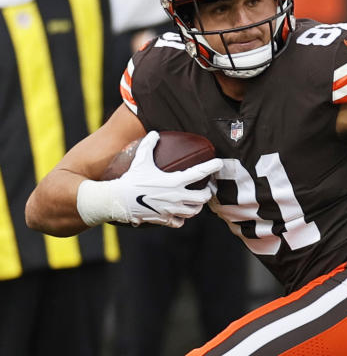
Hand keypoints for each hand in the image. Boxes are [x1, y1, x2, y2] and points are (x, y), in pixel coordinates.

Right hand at [78, 131, 222, 228]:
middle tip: (205, 189)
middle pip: (203, 198)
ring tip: (195, 201)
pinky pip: (180, 223)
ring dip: (196, 206)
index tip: (220, 162)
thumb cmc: (131, 179)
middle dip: (206, 193)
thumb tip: (154, 132)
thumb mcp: (141, 160)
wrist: (118, 200)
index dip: (212, 167)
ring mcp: (172, 210)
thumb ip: (149, 145)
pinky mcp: (165, 220)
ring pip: (194, 211)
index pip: (199, 173)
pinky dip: (182, 219)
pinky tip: (179, 213)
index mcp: (175, 181)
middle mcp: (177, 197)